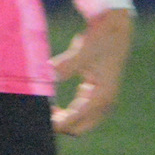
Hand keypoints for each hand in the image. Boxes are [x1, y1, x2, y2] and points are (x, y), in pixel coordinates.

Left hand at [51, 8, 133, 134]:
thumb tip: (47, 75)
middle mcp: (104, 102)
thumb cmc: (100, 38)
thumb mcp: (83, 51)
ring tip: (44, 109)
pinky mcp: (96, 93)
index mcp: (102, 96)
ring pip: (80, 121)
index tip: (41, 120)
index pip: (77, 119)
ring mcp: (102, 99)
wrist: (115, 27)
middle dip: (60, 125)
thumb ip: (66, 65)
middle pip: (79, 127)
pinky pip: (81, 111)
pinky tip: (53, 104)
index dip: (58, 123)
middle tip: (40, 115)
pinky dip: (67, 112)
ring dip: (63, 119)